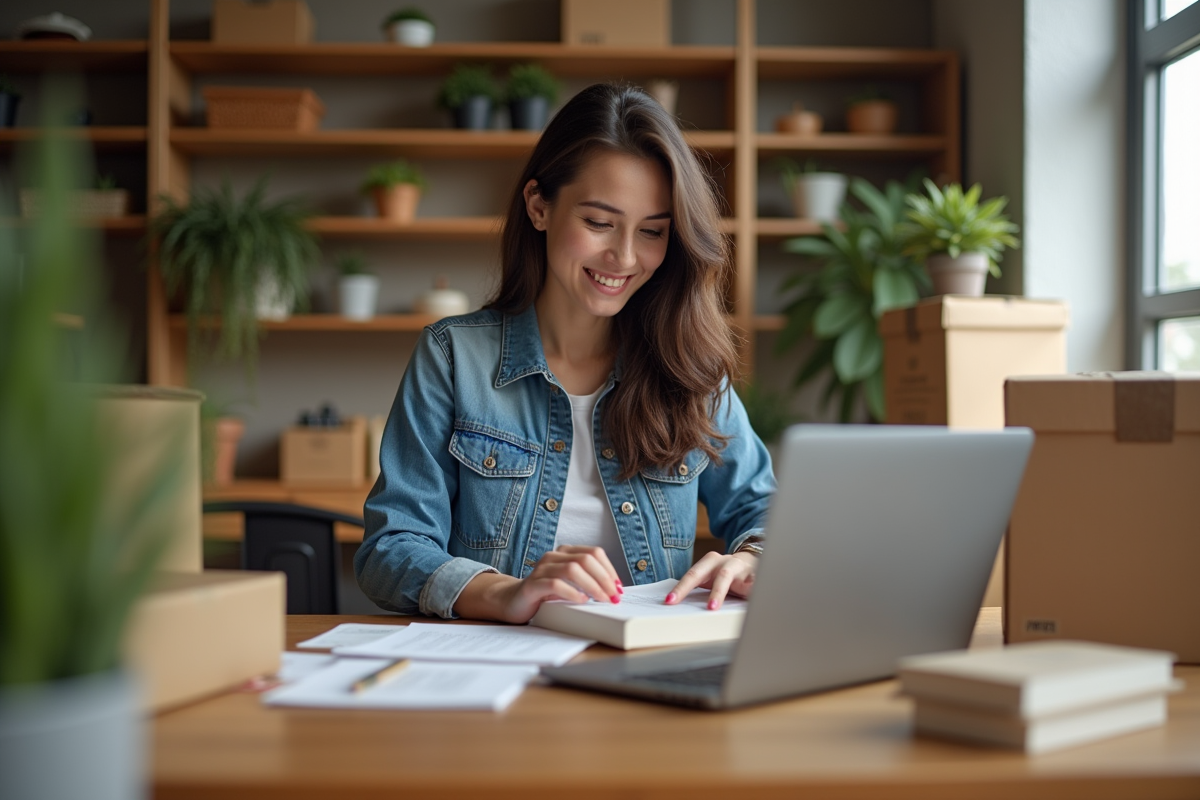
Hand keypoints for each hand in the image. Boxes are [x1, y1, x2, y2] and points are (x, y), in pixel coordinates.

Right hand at [456, 545, 622, 623]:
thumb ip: (587, 581)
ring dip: (592, 585)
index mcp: (565, 552)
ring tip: (601, 600)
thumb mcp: (569, 584)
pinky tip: (581, 600)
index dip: (610, 569)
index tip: (619, 588)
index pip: (594, 553)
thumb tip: (615, 590)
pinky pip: (555, 584)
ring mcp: (541, 569)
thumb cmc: (545, 594)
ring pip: (573, 569)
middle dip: (604, 578)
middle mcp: (553, 556)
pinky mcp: (532, 584)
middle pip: (586, 559)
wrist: (513, 602)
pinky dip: (572, 592)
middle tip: (613, 597)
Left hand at [664, 551, 757, 610]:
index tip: (670, 601)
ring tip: (715, 607)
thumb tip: (675, 602)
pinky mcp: (754, 576)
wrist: (749, 560)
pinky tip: (752, 598)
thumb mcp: (710, 577)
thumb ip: (698, 587)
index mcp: (709, 563)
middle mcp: (724, 562)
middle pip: (718, 576)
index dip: (681, 589)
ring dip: (722, 593)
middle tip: (707, 608)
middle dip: (712, 593)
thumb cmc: (722, 573)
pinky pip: (754, 583)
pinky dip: (752, 590)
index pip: (692, 576)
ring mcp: (740, 568)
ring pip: (731, 579)